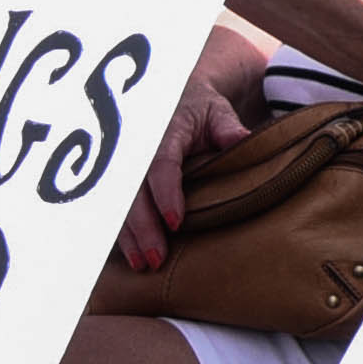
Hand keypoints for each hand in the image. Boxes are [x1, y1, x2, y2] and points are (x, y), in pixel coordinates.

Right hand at [124, 21, 272, 266]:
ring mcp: (127, 167)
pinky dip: (123, 234)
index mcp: (164, 133)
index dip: (166, 193)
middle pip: (134, 192)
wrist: (176, 98)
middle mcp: (138, 151)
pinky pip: (117, 209)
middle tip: (157, 257)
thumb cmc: (202, 110)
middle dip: (143, 227)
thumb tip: (245, 140)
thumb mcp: (218, 113)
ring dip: (129, 237)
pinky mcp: (123, 182)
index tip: (176, 221)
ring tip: (143, 264)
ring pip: (120, 205)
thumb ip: (228, 128)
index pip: (161, 164)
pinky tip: (132, 256)